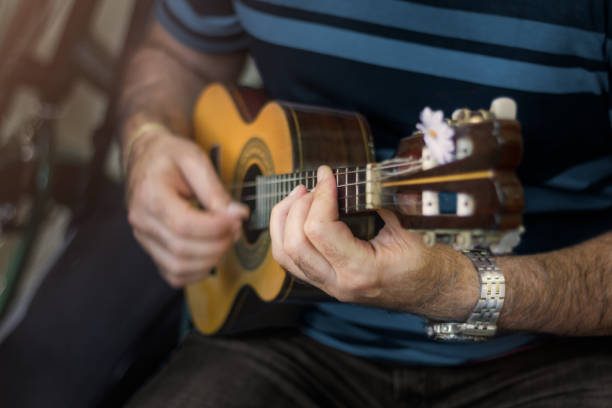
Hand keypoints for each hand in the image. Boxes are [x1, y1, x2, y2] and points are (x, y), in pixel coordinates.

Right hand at [125, 128, 247, 287]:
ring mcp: (143, 237)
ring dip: (210, 260)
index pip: (184, 224)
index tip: (236, 219)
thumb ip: (215, 190)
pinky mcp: (150, 248)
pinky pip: (172, 274)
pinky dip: (196, 272)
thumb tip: (237, 216)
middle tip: (236, 229)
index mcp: (149, 194)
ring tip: (226, 239)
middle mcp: (141, 220)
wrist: (145, 156)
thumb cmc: (170, 155)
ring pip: (177, 267)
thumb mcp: (194, 159)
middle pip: (182, 249)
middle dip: (218, 244)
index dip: (216, 228)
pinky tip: (211, 254)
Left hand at [270, 165, 477, 320]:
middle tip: (313, 186)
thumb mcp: (408, 228)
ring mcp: (329, 287)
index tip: (328, 175)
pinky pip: (291, 261)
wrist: (435, 291)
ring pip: (285, 255)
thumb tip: (353, 175)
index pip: (320, 230)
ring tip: (299, 195)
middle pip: (294, 244)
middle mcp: (339, 283)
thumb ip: (377, 202)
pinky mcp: (325, 283)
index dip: (320, 195)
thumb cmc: (427, 262)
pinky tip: (297, 214)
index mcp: (361, 271)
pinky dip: (287, 233)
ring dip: (285, 220)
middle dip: (297, 207)